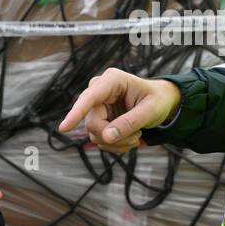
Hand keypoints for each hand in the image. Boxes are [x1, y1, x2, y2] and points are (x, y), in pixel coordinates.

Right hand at [58, 67, 181, 153]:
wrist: (160, 102)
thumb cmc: (157, 100)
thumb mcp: (150, 111)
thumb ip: (129, 122)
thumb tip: (106, 137)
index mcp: (112, 80)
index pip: (89, 97)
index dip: (76, 113)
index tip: (64, 128)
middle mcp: (99, 91)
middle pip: (92, 123)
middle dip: (114, 137)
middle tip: (137, 137)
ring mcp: (96, 106)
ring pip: (95, 134)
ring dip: (117, 143)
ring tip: (136, 135)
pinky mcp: (98, 119)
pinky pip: (99, 139)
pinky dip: (115, 145)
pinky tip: (129, 138)